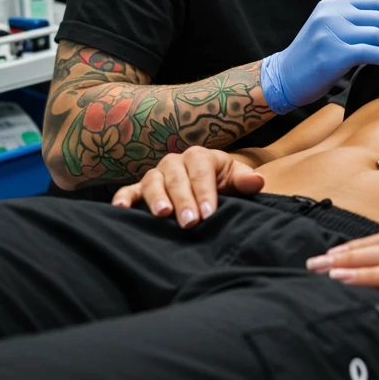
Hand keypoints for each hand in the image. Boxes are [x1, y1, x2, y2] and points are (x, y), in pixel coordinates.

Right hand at [111, 145, 263, 226]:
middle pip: (176, 178)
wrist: (210, 186)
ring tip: (162, 215)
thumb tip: (258, 181)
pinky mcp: (140, 189)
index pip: (201, 172)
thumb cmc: (224, 184)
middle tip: (190, 222)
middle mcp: (175, 162)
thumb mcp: (237, 180)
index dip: (205, 192)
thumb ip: (245, 181)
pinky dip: (123, 199)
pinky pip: (129, 191)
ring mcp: (156, 174)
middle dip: (183, 200)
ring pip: (152, 182)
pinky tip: (120, 210)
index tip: (209, 214)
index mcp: (200, 156)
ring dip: (156, 198)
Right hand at [261, 0, 378, 114]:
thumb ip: (352, 23)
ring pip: (377, 34)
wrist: (283, 78)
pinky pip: (369, 52)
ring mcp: (330, 34)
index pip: (372, 1)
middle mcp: (330, 15)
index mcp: (330, 6)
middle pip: (378, 17)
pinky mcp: (333, 54)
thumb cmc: (311, 58)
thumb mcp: (328, 30)